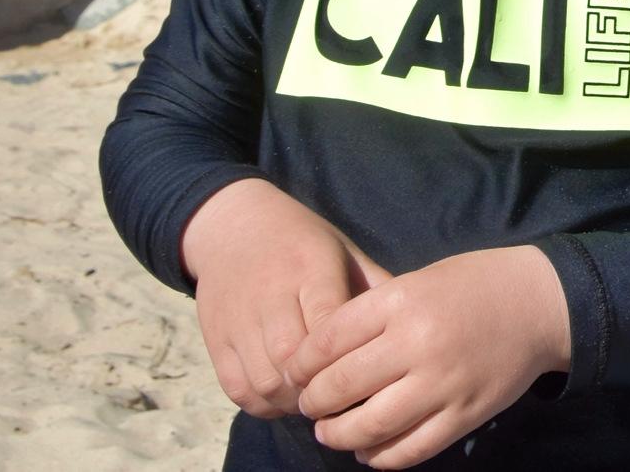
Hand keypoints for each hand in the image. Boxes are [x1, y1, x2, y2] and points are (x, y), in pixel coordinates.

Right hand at [180, 180, 390, 420]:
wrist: (233, 226)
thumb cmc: (303, 242)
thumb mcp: (344, 252)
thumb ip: (375, 287)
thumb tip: (414, 324)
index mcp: (309, 268)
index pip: (329, 326)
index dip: (347, 359)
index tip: (367, 372)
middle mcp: (269, 295)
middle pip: (292, 361)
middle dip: (321, 388)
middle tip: (344, 397)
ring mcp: (238, 320)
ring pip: (265, 383)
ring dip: (293, 402)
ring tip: (317, 400)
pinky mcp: (215, 340)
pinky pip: (237, 389)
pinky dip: (263, 403)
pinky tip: (285, 397)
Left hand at [286, 246, 570, 468]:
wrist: (540, 303)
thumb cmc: (473, 285)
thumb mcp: (418, 280)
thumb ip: (373, 315)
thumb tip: (322, 360)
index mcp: (402, 300)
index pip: (327, 341)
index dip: (302, 364)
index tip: (296, 373)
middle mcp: (418, 343)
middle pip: (340, 387)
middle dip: (314, 403)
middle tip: (310, 406)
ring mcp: (443, 384)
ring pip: (369, 427)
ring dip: (339, 436)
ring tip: (331, 432)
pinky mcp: (464, 415)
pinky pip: (410, 450)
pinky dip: (380, 457)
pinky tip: (369, 450)